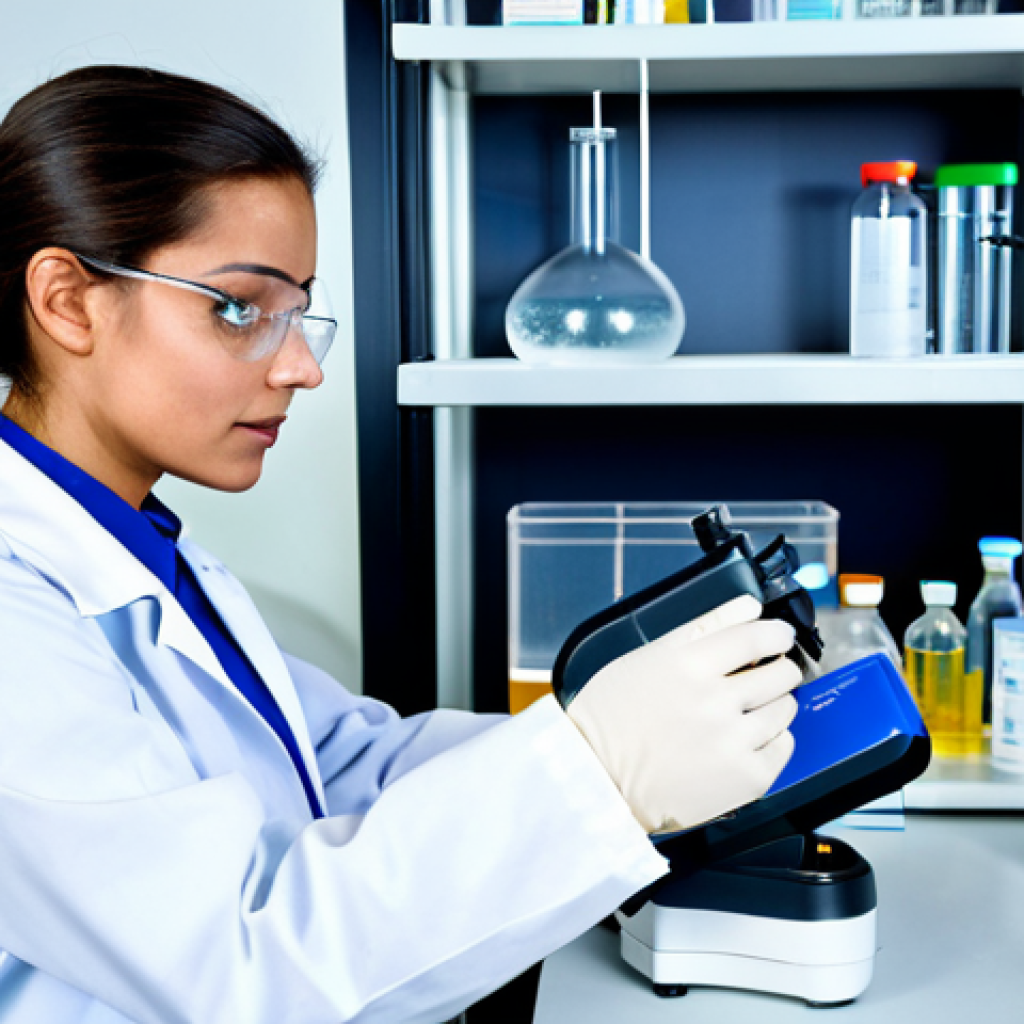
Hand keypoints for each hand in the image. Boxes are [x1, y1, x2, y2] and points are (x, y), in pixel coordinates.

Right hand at [565, 596, 800, 833]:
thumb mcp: (648, 656)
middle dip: (777, 668)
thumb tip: (750, 607)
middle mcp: (713, 701)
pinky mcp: (744, 778)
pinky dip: (770, 740)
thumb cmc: (613, 715)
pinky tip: (743, 740)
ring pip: (784, 708)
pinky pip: (783, 746)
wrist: (597, 778)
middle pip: (780, 672)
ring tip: (747, 711)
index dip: (776, 633)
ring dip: (773, 704)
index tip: (779, 636)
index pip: (756, 637)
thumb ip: (704, 626)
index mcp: (687, 665)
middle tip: (762, 675)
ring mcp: (731, 741)